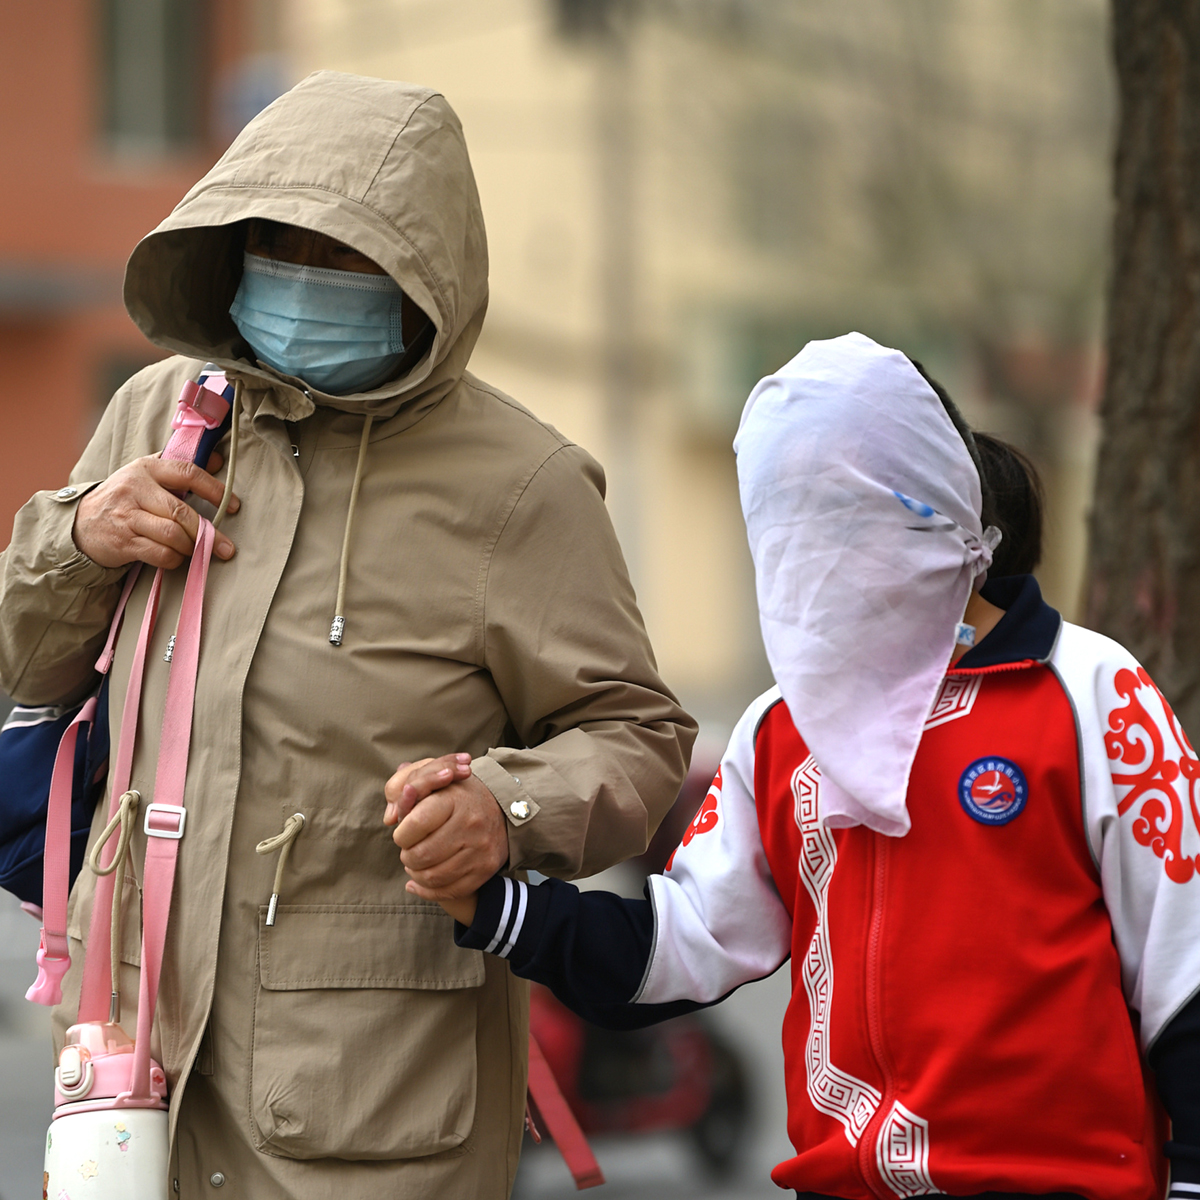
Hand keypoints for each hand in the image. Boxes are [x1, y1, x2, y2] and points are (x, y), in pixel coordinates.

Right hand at [72, 454, 238, 569]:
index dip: (215, 490)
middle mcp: (135, 489)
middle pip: (181, 512)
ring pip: (173, 535)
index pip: (187, 473)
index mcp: (146, 468)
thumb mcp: (146, 475)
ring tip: (193, 549)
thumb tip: (218, 460)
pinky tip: (175, 557)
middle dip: (208, 532)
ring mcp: (127, 516)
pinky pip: (161, 554)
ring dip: (190, 547)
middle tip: (225, 547)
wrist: (80, 523)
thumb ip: (179, 468)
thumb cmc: (123, 498)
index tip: (234, 505)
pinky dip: (175, 560)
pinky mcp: (123, 541)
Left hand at [384, 754, 507, 901]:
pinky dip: (428, 890)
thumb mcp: (430, 777)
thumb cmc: (454, 792)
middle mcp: (470, 824)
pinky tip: (419, 882)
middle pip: (421, 855)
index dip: (401, 834)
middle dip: (407, 856)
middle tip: (410, 849)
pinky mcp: (485, 869)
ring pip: (432, 877)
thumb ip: (403, 786)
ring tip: (416, 863)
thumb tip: (390, 817)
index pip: (416, 824)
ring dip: (415, 874)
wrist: (500, 806)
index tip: (404, 832)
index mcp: (454, 798)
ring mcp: (480, 849)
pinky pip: (449, 892)